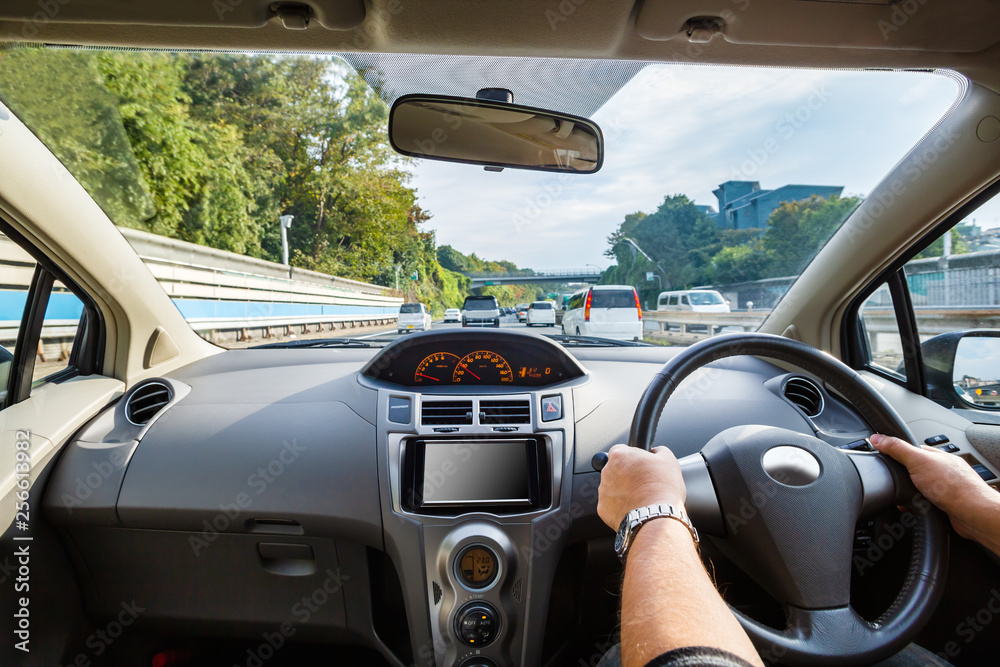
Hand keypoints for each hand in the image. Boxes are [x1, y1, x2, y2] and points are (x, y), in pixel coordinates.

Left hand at [597, 445, 685, 530]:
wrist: (657, 517)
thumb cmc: (663, 489)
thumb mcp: (669, 460)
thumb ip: (657, 451)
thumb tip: (655, 452)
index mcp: (619, 456)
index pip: (620, 451)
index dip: (632, 458)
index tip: (640, 465)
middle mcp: (607, 472)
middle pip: (614, 469)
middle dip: (626, 475)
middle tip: (642, 482)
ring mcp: (603, 491)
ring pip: (612, 488)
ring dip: (622, 491)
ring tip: (640, 497)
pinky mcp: (603, 509)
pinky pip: (610, 505)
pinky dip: (620, 506)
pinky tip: (634, 507)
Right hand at [871, 433, 998, 541]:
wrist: (972, 513)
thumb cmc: (954, 487)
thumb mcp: (918, 461)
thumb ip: (897, 449)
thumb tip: (877, 438)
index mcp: (936, 456)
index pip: (910, 450)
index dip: (895, 453)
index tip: (882, 457)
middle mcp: (941, 471)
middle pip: (911, 471)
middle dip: (902, 479)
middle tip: (896, 483)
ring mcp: (943, 489)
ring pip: (916, 489)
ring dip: (909, 495)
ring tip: (907, 497)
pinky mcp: (942, 505)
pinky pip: (921, 504)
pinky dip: (915, 507)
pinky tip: (915, 508)